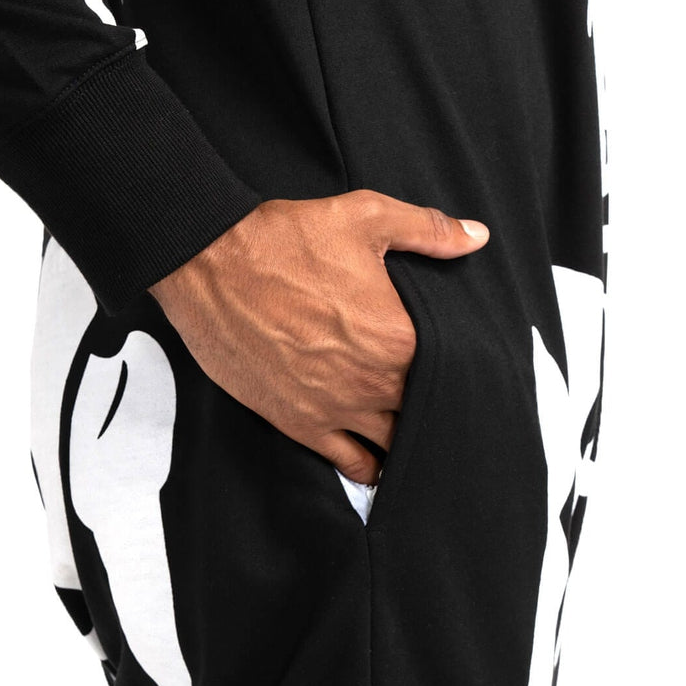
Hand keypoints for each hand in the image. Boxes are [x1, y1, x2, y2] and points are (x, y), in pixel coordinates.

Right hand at [147, 189, 488, 484]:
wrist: (209, 264)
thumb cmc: (283, 240)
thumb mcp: (365, 217)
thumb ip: (428, 231)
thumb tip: (476, 237)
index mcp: (400, 336)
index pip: (454, 369)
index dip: (461, 367)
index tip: (462, 363)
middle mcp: (374, 382)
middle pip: (425, 410)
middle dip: (434, 402)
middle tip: (438, 396)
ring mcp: (336, 409)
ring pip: (394, 442)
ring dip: (405, 436)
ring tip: (412, 427)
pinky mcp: (299, 423)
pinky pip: (351, 463)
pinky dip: (370, 468)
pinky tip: (380, 464)